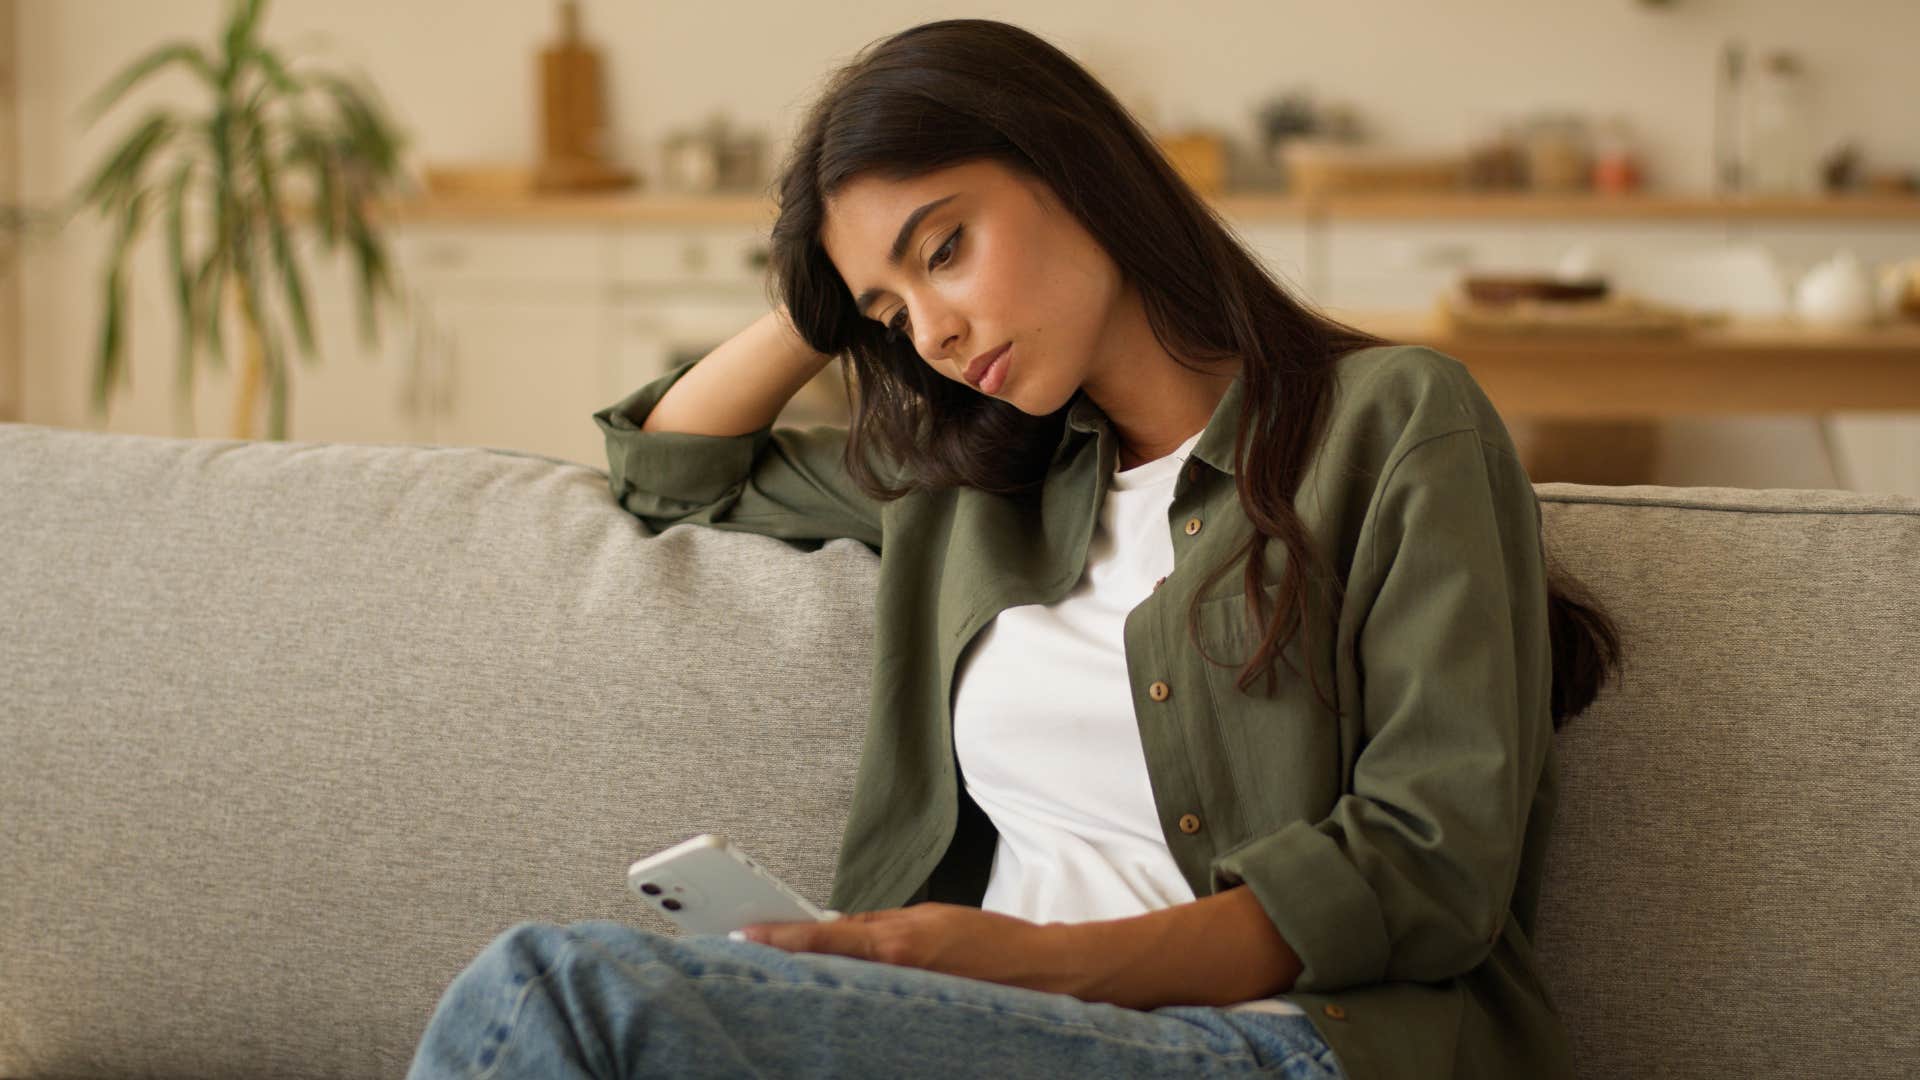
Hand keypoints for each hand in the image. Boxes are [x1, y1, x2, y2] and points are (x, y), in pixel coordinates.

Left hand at [735, 903, 1078, 996]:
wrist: (1036, 973)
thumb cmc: (987, 941)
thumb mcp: (928, 917)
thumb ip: (879, 926)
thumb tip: (837, 929)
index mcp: (896, 941)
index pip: (824, 937)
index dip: (780, 937)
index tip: (745, 933)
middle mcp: (895, 972)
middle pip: (825, 968)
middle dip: (786, 961)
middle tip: (746, 953)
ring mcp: (906, 999)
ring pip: (843, 990)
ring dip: (812, 982)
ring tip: (777, 977)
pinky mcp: (916, 1016)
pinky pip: (870, 1007)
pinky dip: (845, 998)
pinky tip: (826, 998)